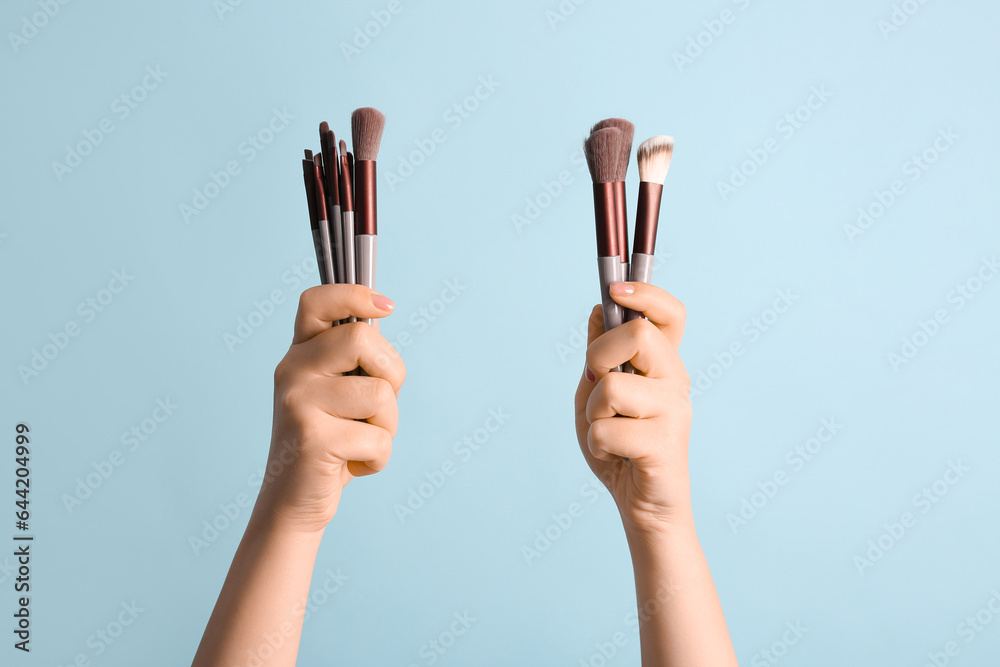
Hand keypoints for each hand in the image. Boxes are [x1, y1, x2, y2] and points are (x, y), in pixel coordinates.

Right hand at [256, 285, 405, 532]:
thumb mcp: (340, 392)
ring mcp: (298, 403)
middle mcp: (292, 370)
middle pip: (362, 340)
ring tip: (361, 440)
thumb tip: (381, 310)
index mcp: (300, 353)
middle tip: (379, 406)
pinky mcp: (312, 439)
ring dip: (388, 426)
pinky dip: (379, 457)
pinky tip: (352, 464)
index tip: (387, 307)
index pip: (316, 301)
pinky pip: (378, 438)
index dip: (354, 295)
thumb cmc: (330, 442)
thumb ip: (354, 357)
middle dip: (392, 374)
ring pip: (381, 394)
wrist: (294, 501)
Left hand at [574, 282, 691, 534]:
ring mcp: (675, 411)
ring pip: (612, 387)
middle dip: (600, 354)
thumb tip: (597, 309)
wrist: (642, 506)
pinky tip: (614, 456)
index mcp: (662, 365)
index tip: (615, 289)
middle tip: (597, 383)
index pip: (670, 314)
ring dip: (594, 414)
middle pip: (639, 335)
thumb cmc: (619, 449)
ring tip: (607, 432)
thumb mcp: (596, 395)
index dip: (646, 294)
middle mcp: (675, 381)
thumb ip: (598, 355)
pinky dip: (596, 445)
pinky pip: (607, 430)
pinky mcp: (665, 443)